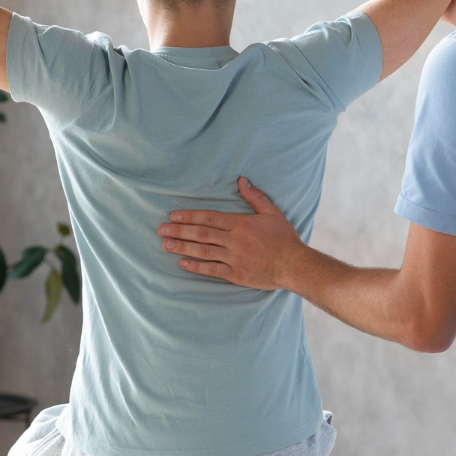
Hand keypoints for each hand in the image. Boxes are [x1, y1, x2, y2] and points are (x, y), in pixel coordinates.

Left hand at [157, 177, 303, 289]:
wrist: (295, 265)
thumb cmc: (284, 238)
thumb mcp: (272, 213)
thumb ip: (255, 197)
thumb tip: (242, 180)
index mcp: (241, 224)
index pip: (210, 217)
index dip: (190, 216)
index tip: (173, 216)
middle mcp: (235, 240)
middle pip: (202, 233)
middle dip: (179, 231)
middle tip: (160, 230)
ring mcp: (235, 258)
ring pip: (203, 251)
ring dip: (182, 247)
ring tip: (165, 244)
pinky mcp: (236, 275)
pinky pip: (212, 270)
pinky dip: (196, 266)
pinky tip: (182, 263)